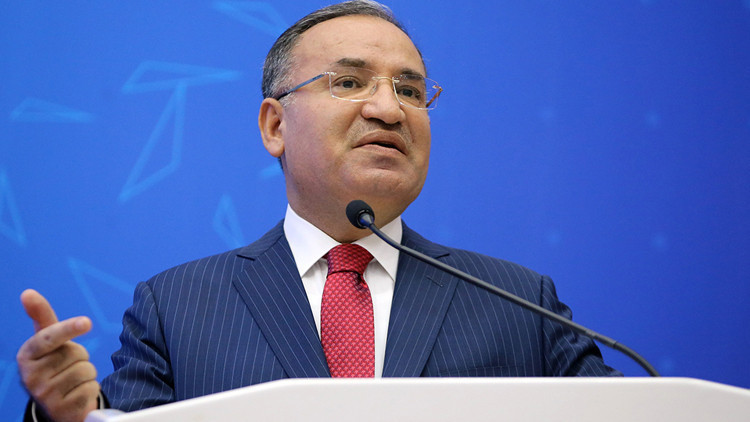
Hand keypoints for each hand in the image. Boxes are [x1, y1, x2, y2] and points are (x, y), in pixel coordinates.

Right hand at [17, 289, 99, 421]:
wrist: (55, 404)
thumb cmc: (53, 364)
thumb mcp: (47, 342)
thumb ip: (41, 316)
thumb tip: (27, 292)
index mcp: (26, 356)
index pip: (49, 337)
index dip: (68, 328)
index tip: (86, 322)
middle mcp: (31, 377)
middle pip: (77, 352)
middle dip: (79, 357)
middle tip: (67, 366)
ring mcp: (45, 395)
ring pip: (87, 370)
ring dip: (86, 374)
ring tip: (72, 381)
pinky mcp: (62, 410)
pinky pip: (92, 388)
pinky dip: (90, 389)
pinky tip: (77, 394)